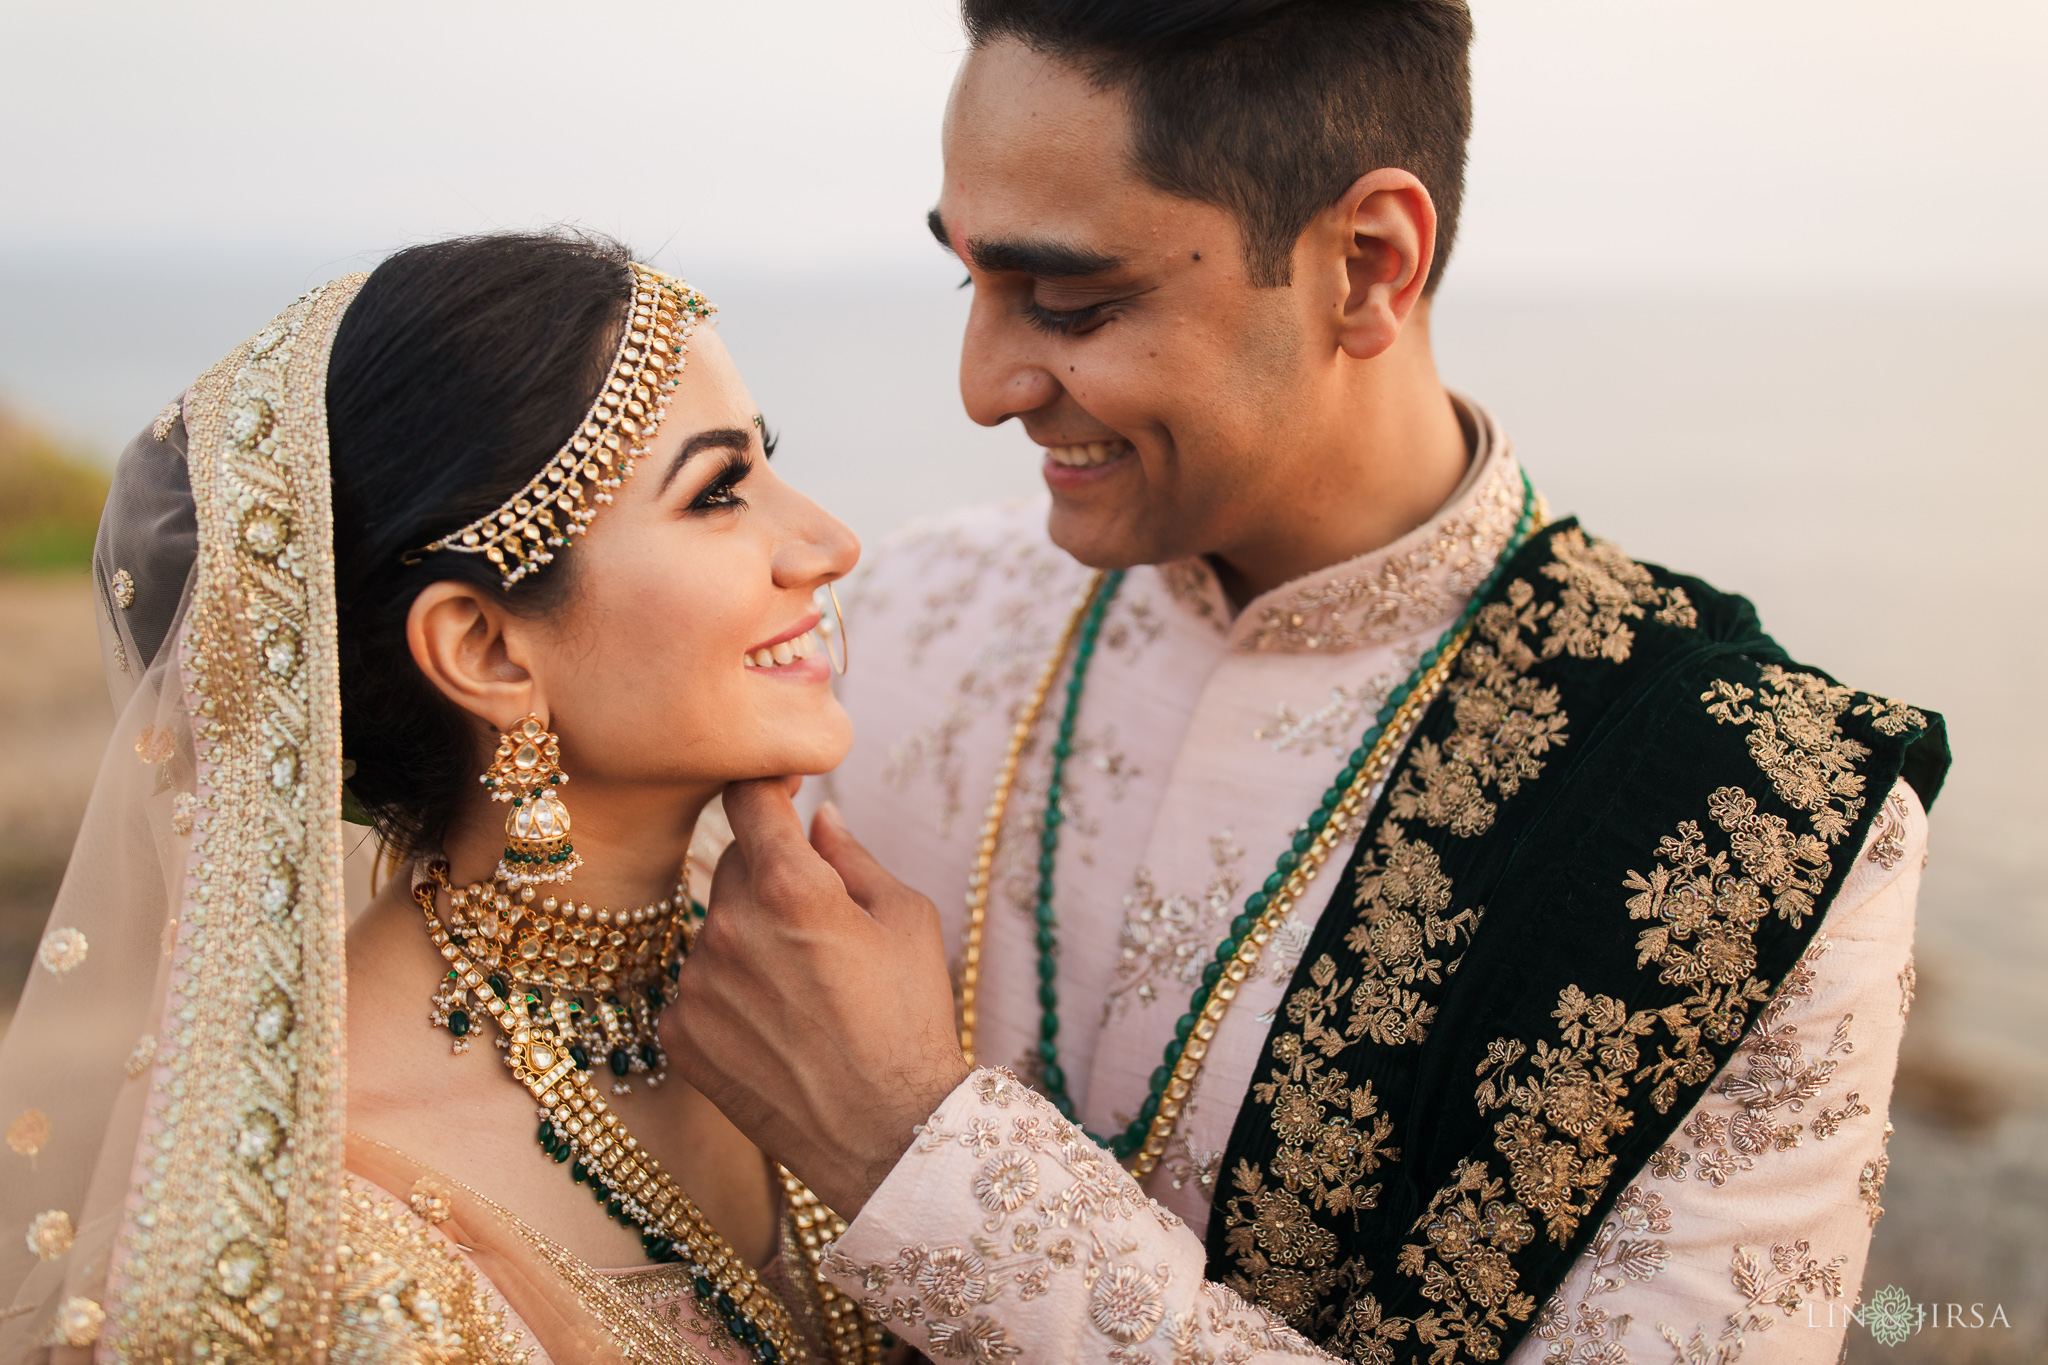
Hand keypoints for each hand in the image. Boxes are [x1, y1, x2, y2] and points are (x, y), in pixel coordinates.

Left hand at [664, 780, 969, 1218]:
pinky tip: (776, 1028)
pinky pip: (697, 987)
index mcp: (791, 886)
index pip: (747, 797)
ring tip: (805, 993)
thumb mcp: (908, 919)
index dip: (766, 783)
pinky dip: (730, 995)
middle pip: (734, 863)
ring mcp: (697, 984)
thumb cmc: (912, 1020)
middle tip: (821, 924)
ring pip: (716, 929)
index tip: (781, 789)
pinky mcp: (680, 1034)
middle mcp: (730, 927)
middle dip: (772, 874)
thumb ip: (852, 856)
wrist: (889, 1134)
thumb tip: (816, 817)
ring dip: (750, 940)